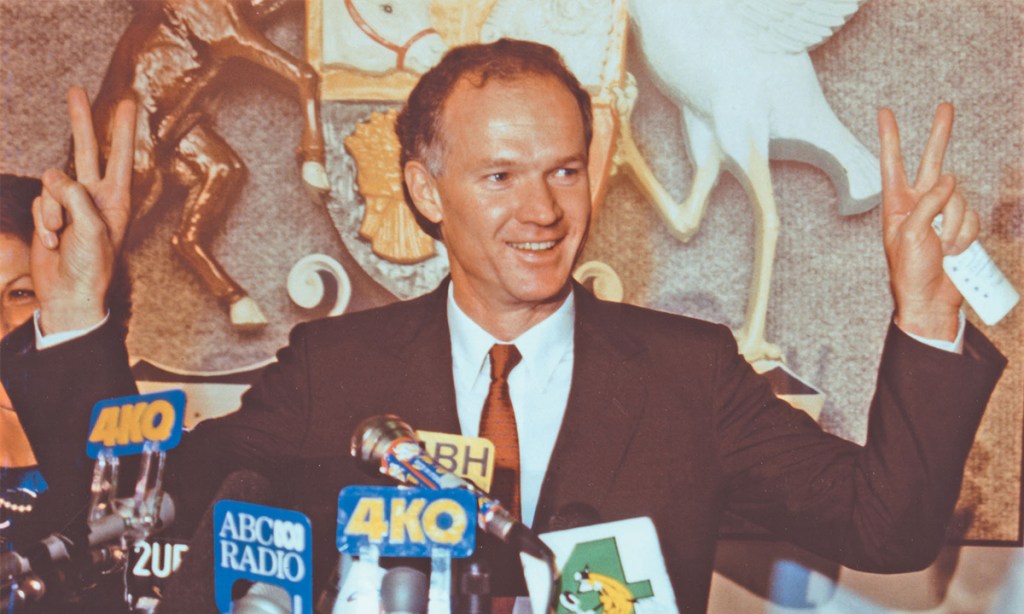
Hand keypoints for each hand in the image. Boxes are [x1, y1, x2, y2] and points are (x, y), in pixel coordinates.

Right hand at [32, 87, 135, 333]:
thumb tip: (56, 177)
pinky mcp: (48, 213)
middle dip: (81, 121)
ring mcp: (70, 204)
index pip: (120, 157)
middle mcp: (95, 196)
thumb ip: (76, 198)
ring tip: (62, 235)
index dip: (122, 130)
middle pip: (86, 149)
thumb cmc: (91, 267)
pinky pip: (38, 202)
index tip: (127, 103)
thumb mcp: (92, 231)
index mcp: (117, 200)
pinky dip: (42, 221)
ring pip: (51, 183)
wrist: (68, 294)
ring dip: (51, 210)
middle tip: (76, 90)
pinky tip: (52, 241)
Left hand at [878, 103, 978, 340]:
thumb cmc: (910, 271)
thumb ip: (928, 203)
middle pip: (932, 162)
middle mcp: (919, 204)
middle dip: (939, 135)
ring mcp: (942, 214)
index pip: (893, 165)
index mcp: (896, 204)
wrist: (931, 300)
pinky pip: (971, 217)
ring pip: (958, 198)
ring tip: (943, 248)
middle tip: (945, 106)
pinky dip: (965, 234)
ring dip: (954, 224)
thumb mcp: (911, 234)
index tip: (885, 113)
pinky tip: (954, 251)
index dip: (890, 138)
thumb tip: (950, 180)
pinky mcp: (961, 226)